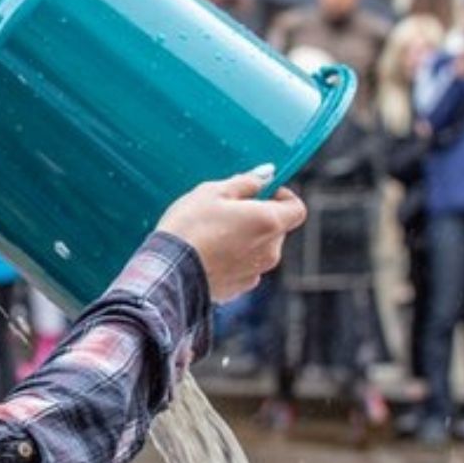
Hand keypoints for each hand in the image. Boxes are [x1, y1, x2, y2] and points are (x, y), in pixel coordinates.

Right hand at [156, 168, 307, 302]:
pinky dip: (231, 260)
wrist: (166, 271)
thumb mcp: (212, 192)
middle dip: (257, 218)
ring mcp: (255, 272)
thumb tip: (266, 175)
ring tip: (210, 235)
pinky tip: (206, 255)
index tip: (261, 193)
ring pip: (258, 249)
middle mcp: (270, 250)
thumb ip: (245, 182)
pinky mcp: (237, 288)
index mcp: (269, 222)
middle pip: (276, 229)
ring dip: (243, 240)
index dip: (282, 197)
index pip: (297, 208)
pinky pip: (242, 268)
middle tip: (226, 212)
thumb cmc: (189, 227)